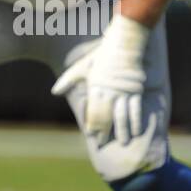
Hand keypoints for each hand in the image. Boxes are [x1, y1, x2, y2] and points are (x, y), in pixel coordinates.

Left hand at [51, 14, 149, 145]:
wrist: (124, 46)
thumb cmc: (101, 56)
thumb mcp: (82, 67)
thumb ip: (68, 80)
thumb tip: (54, 92)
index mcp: (95, 88)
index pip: (93, 112)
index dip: (92, 125)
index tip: (90, 135)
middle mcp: (109, 93)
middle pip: (106, 117)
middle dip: (104, 132)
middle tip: (102, 144)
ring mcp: (123, 93)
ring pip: (122, 116)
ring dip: (122, 131)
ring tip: (122, 143)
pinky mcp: (136, 91)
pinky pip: (136, 110)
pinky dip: (136, 121)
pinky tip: (136, 131)